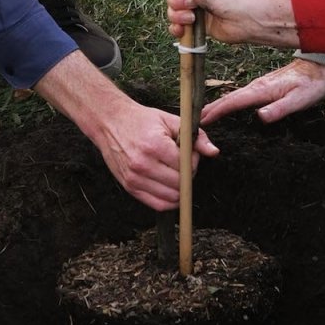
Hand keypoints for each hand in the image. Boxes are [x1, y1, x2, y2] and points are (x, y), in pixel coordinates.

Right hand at [33, 50, 218, 209]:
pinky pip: (157, 204)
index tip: (190, 153)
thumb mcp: (170, 121)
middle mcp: (143, 165)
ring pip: (171, 197)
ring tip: (175, 173)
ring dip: (180, 188)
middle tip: (184, 163)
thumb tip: (214, 152)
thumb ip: (195, 137)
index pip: (186, 166)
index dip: (194, 161)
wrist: (110, 122)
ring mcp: (134, 178)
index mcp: (155, 146)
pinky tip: (171, 188)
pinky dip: (169, 200)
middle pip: (180, 184)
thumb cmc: (142, 120)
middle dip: (188, 175)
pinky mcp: (129, 187)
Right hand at [146, 0, 298, 48]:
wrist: (244, 18)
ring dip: (179, 15)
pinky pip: (178, 25)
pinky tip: (184, 29)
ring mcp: (199, 4)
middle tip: (194, 1)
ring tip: (195, 16)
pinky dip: (179, 28)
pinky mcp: (199, 22)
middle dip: (178, 1)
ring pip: (172, 10)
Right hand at [202, 59, 324, 123]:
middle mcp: (255, 86)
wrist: (317, 66)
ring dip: (215, 106)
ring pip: (231, 96)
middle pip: (227, 98)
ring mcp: (257, 85)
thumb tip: (260, 116)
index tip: (201, 119)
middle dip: (210, 109)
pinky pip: (238, 96)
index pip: (233, 102)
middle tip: (193, 121)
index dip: (216, 111)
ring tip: (202, 117)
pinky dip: (226, 103)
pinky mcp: (260, 87)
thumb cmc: (310, 84)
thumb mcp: (300, 100)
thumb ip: (280, 108)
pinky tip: (223, 108)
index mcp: (261, 90)